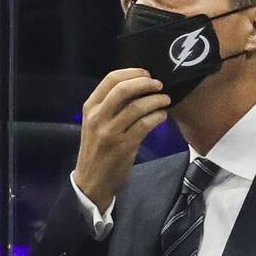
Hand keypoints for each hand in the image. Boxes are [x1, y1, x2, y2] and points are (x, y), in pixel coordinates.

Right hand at [73, 69, 169, 211]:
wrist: (91, 183)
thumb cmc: (96, 151)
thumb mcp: (95, 125)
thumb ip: (109, 106)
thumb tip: (136, 85)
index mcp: (90, 108)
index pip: (111, 79)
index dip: (133, 73)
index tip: (147, 74)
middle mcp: (98, 118)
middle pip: (124, 89)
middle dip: (146, 83)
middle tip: (160, 85)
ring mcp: (110, 133)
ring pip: (137, 107)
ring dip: (156, 100)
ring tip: (165, 101)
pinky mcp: (124, 147)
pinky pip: (145, 125)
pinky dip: (157, 117)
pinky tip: (162, 116)